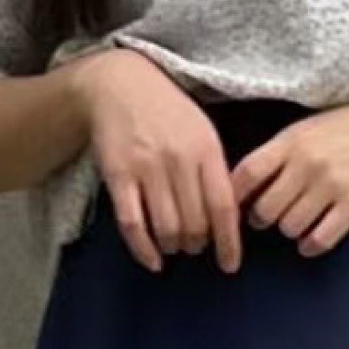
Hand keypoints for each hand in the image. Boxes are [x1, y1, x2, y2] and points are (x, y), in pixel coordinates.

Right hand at [71, 48, 241, 274]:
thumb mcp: (202, 131)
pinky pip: (133, 225)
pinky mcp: (118, 175)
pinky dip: (144, 250)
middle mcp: (178, 160)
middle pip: (195, 224)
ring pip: (166, 229)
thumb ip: (215, 171)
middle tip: (194, 245)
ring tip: (173, 245)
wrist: (120, 83)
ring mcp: (146, 168)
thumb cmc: (168, 111)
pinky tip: (152, 261)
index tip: (230, 265)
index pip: (223, 207)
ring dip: (173, 247)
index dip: (229, 243)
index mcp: (206, 149)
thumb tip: (227, 218)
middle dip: (197, 244)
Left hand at [229, 93, 348, 257]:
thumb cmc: (346, 126)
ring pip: (289, 227)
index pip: (247, 174)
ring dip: (289, 229)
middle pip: (265, 209)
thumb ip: (277, 153)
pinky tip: (310, 241)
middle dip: (261, 218)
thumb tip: (240, 186)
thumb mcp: (306, 128)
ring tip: (296, 221)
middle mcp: (308, 163)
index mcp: (291, 140)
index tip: (235, 204)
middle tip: (268, 216)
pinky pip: (320, 239)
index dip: (235, 196)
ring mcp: (332, 185)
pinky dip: (310, 246)